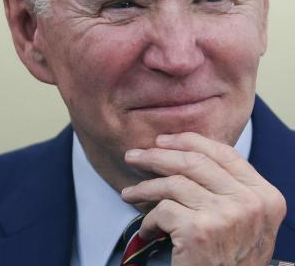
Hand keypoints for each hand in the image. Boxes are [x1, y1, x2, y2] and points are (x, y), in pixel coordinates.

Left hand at [121, 132, 286, 265]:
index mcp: (264, 196)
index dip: (189, 141)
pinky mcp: (199, 231)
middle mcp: (249, 203)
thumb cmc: (231, 260)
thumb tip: (183, 152)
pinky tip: (148, 230)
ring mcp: (225, 216)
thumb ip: (227, 187)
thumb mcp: (244, 220)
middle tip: (134, 156)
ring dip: (145, 188)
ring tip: (130, 193)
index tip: (162, 141)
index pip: (224, 153)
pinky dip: (149, 220)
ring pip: (173, 183)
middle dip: (156, 155)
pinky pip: (162, 210)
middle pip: (194, 162)